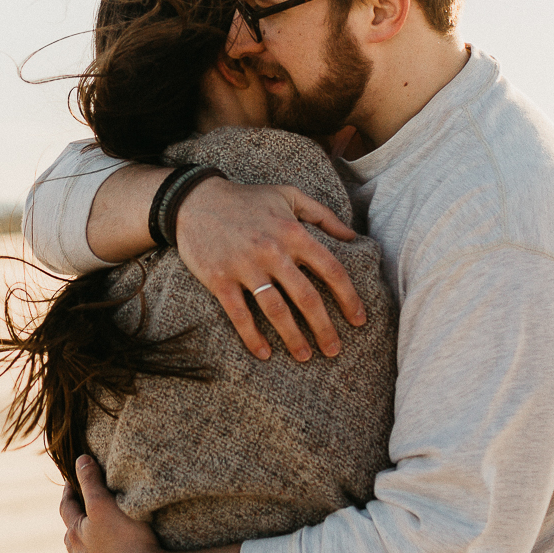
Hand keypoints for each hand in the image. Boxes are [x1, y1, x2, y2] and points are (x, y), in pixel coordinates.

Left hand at [61, 455, 164, 552]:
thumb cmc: (127, 541)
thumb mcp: (106, 504)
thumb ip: (91, 482)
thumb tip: (79, 460)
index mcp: (76, 534)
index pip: (66, 508)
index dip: (69, 493)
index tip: (71, 484)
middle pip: (71, 538)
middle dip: (77, 526)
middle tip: (86, 517)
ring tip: (99, 548)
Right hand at [174, 176, 366, 360]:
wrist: (195, 199)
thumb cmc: (247, 199)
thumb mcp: (289, 196)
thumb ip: (323, 214)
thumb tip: (352, 236)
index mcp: (293, 232)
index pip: (330, 270)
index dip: (348, 298)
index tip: (358, 320)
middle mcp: (272, 251)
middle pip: (306, 297)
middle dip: (324, 328)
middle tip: (334, 350)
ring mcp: (245, 266)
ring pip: (276, 310)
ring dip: (293, 338)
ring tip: (305, 356)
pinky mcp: (220, 279)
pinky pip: (240, 314)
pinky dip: (253, 337)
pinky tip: (264, 353)